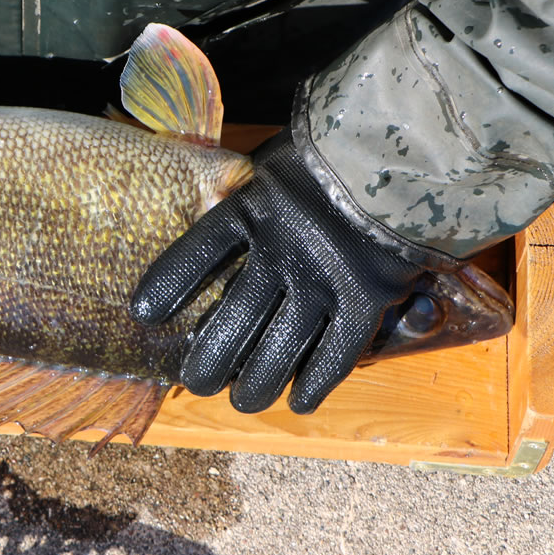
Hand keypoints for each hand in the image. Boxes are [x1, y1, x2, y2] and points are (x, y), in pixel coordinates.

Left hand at [130, 131, 444, 412]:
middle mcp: (284, 247)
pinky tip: (299, 402)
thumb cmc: (332, 156)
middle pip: (234, 317)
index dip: (168, 285)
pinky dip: (316, 384)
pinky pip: (336, 354)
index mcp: (253, 207)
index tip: (142, 315)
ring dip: (256, 383)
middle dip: (209, 359)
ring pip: (279, 347)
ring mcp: (326, 275)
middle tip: (196, 381)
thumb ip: (245, 195)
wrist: (411, 152)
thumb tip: (206, 216)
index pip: (197, 252)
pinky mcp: (368, 297)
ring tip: (242, 400)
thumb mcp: (275, 165)